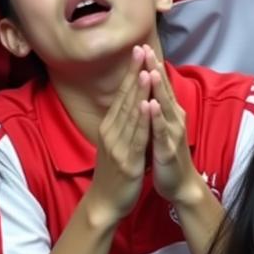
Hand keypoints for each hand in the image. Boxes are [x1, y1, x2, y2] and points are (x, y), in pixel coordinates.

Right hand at [85, 46, 151, 224]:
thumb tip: (130, 99)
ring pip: (131, 114)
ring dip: (139, 91)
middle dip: (134, 73)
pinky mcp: (128, 161)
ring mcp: (119, 146)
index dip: (129, 72)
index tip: (136, 50)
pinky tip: (148, 106)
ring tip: (145, 70)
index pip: (121, 93)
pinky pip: (137, 137)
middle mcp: (112, 132)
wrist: (105, 203)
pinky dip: (143, 120)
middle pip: (125, 98)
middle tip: (140, 50)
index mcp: (109, 126)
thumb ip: (121, 121)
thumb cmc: (113, 171)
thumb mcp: (114, 141)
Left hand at [142, 46, 204, 205]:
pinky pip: (161, 131)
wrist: (179, 183)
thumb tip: (148, 87)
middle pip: (163, 89)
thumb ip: (156, 106)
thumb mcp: (161, 125)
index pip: (160, 84)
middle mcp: (174, 117)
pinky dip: (156, 117)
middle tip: (146, 49)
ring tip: (150, 70)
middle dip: (154, 69)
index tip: (142, 46)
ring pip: (164, 107)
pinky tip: (150, 106)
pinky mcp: (168, 149)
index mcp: (170, 111)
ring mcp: (172, 132)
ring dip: (157, 88)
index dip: (152, 65)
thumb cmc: (166, 152)